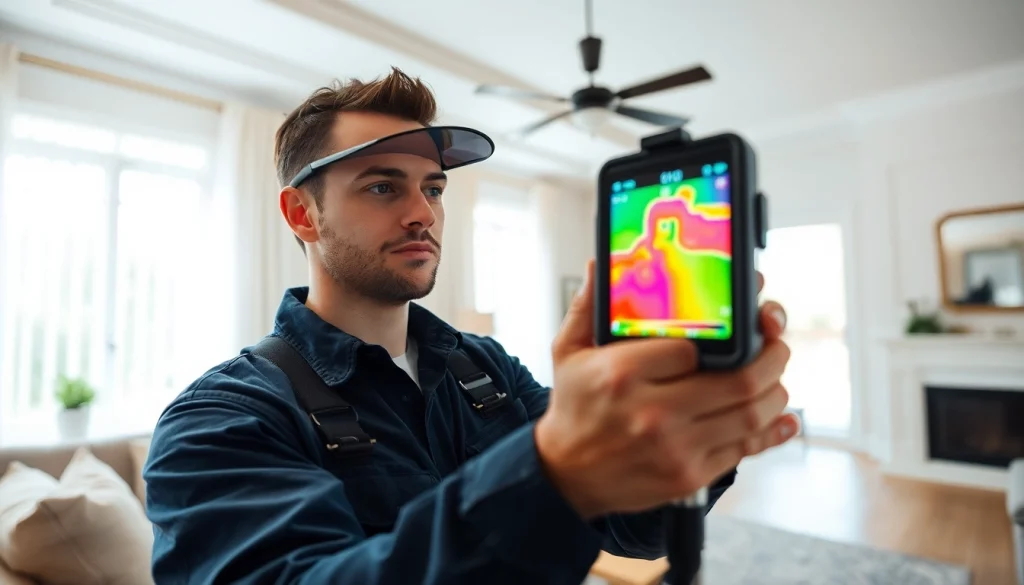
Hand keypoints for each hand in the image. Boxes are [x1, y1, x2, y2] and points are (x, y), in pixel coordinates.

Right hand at [535, 260, 797, 519]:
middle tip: (776, 345)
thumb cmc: (573, 409)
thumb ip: (588, 308)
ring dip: (775, 391)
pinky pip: (744, 449)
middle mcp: (653, 413)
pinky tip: (781, 417)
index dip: (718, 333)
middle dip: (772, 357)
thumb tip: (598, 265)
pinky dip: (771, 432)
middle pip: (740, 379)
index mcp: (623, 374)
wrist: (566, 476)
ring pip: (751, 414)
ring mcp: (675, 448)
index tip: (726, 327)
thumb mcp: (569, 352)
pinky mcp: (690, 476)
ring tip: (776, 377)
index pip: (694, 345)